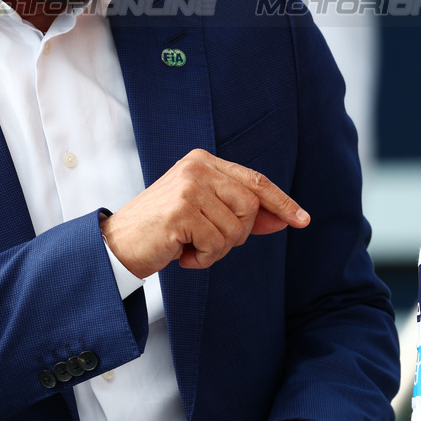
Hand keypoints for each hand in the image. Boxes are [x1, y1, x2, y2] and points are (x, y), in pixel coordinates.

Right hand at [100, 148, 309, 277]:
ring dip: (216, 250)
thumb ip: (240, 213)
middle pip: (250, 207)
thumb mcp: (205, 215)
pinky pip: (216, 244)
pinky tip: (180, 254)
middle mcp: (197, 167)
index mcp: (203, 161)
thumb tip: (283, 219)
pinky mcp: (181, 211)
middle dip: (237, 234)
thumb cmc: (162, 230)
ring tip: (189, 247)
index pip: (254, 181)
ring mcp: (189, 187)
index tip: (302, 220)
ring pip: (235, 229)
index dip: (281, 202)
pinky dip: (202, 259)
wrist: (118, 245)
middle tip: (205, 242)